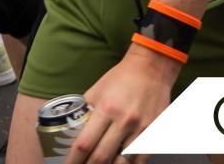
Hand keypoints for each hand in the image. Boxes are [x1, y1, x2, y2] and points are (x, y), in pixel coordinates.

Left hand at [70, 45, 179, 163]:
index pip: (84, 144)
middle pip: (101, 157)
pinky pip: (140, 161)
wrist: (152, 69)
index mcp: (106, 109)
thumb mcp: (97, 90)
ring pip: (121, 163)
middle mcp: (124, 121)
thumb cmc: (121, 78)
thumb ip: (85, 112)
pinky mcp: (153, 133)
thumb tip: (70, 133)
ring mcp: (141, 129)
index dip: (73, 160)